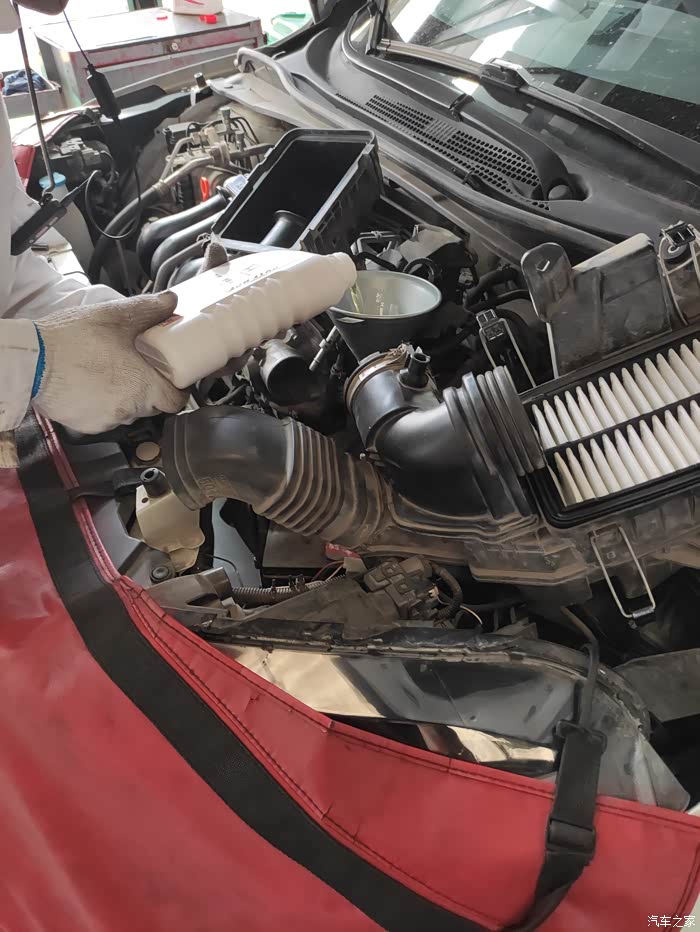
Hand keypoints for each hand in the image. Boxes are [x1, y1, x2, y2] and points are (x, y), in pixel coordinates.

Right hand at [33, 291, 187, 433]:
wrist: (31, 360)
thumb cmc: (73, 340)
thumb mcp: (115, 316)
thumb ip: (148, 310)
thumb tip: (170, 301)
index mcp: (144, 387)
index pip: (176, 401)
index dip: (177, 389)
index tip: (172, 378)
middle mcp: (129, 410)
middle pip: (152, 405)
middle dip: (149, 387)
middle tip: (137, 366)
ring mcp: (107, 421)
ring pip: (128, 412)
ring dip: (125, 396)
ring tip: (110, 372)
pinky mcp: (87, 426)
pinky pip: (104, 417)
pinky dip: (102, 404)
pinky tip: (91, 385)